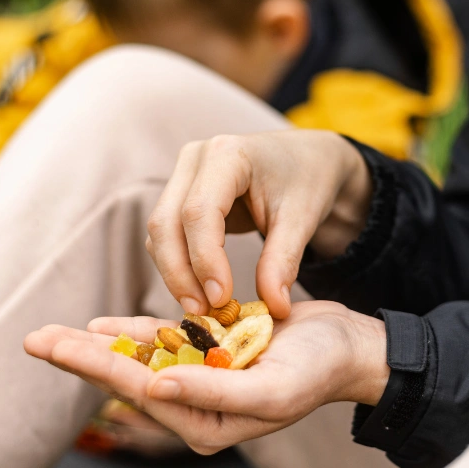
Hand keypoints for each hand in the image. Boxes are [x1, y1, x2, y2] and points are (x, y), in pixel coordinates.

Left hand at [23, 301, 388, 454]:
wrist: (346, 345)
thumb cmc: (317, 371)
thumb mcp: (270, 389)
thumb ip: (213, 392)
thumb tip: (152, 387)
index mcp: (208, 422)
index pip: (142, 390)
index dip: (96, 366)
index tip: (57, 347)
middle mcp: (199, 403)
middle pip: (130, 376)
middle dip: (82, 357)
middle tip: (37, 340)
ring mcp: (205, 375)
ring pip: (143, 357)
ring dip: (101, 344)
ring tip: (56, 336)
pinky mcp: (213, 349)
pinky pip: (168, 341)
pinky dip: (136, 332)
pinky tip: (105, 325)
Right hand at [145, 130, 372, 317]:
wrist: (308, 159)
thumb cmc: (307, 180)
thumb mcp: (302, 218)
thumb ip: (283, 261)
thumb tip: (274, 309)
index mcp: (228, 154)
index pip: (199, 211)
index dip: (204, 258)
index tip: (220, 299)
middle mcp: (196, 158)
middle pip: (166, 222)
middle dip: (180, 273)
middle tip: (204, 313)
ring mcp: (184, 174)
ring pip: (161, 232)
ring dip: (176, 273)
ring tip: (205, 309)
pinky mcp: (181, 193)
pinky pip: (168, 235)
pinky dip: (179, 265)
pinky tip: (202, 291)